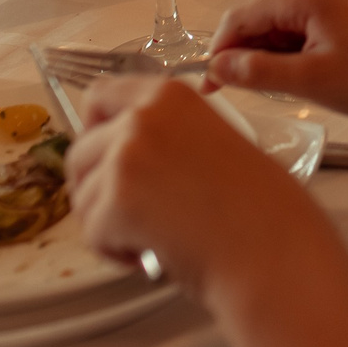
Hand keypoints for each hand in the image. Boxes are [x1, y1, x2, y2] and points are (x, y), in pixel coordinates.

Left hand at [67, 76, 347, 346]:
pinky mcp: (116, 199)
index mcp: (169, 95)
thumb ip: (163, 133)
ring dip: (106, 224)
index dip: (95, 129)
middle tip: (132, 214)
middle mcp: (142, 116)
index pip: (100, 95)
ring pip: (82, 196)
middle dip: (95, 188)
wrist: (268, 243)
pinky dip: (113, 251)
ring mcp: (126, 156)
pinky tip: (151, 251)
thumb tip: (117, 153)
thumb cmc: (252, 204)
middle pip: (79, 151)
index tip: (104, 155)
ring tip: (151, 236)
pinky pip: (90, 233)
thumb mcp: (208, 140)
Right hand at [206, 0, 347, 143]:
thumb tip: (217, 69)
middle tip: (232, 93)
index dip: (220, 51)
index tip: (208, 86)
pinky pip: (306, 28)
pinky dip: (292, 51)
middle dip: (245, 53)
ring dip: (270, 54)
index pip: (243, 15)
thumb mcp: (307, 81)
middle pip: (262, 17)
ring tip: (270, 90)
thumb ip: (255, 72)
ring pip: (283, 24)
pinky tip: (294, 78)